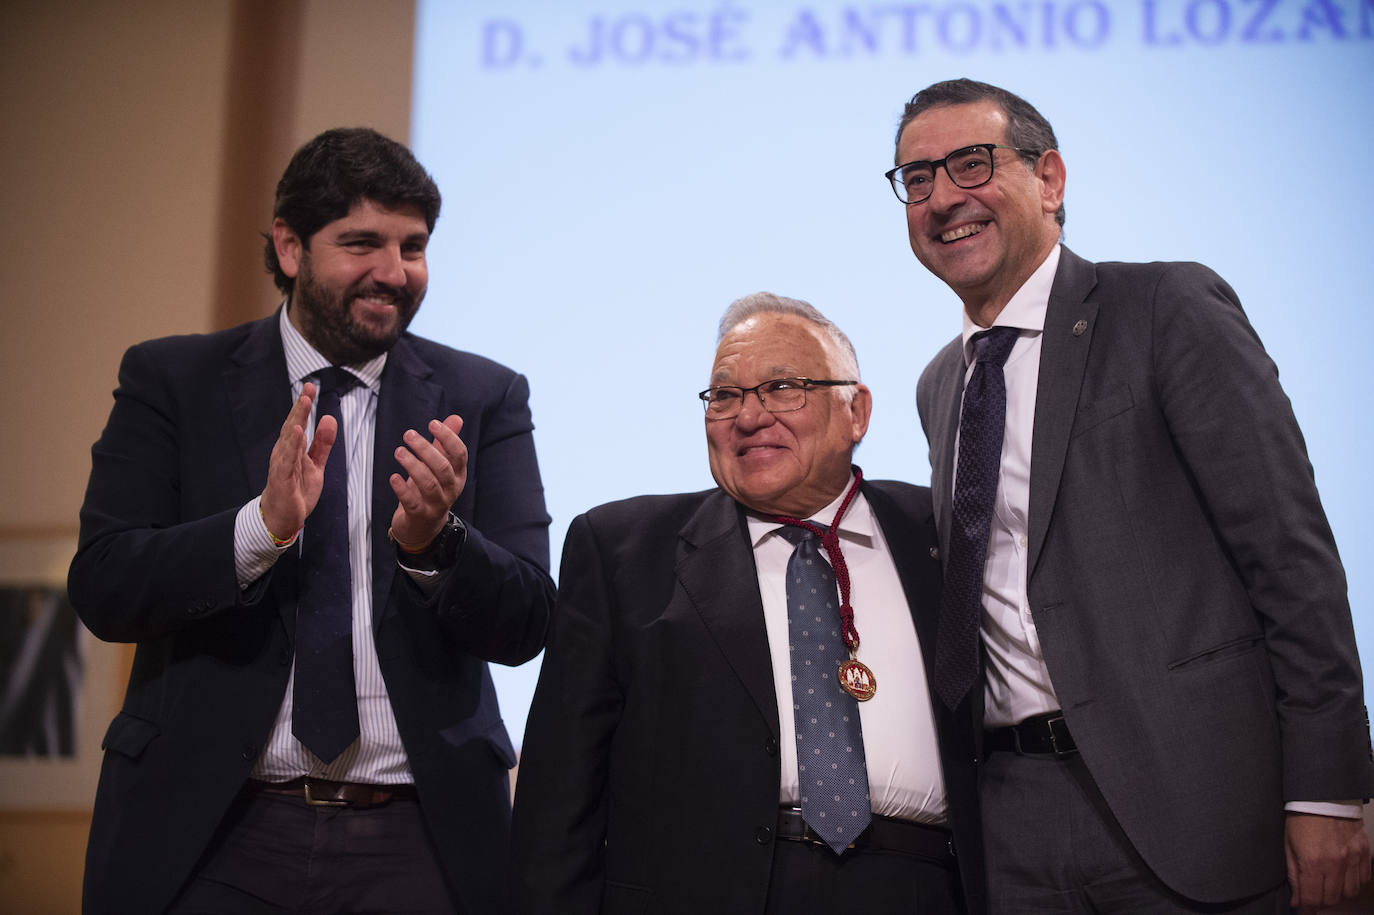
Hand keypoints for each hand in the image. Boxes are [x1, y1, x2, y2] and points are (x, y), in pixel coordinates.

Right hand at [260, 383, 335, 540]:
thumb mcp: (315, 465)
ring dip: (296, 420)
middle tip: (308, 388)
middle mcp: (284, 453)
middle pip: (292, 426)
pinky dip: (291, 445)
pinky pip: (286, 460)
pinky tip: (296, 432)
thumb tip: (329, 418)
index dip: (304, 405)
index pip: (298, 422)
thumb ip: (322, 443)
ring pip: (288, 439)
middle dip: (300, 407)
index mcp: (292, 449)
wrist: (282, 518)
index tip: (311, 387)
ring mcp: (281, 465)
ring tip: (304, 403)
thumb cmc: (295, 491)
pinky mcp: (281, 479)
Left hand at [388, 415, 466, 550]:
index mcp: (458, 475)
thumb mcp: (440, 466)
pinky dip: (402, 488)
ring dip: (412, 465)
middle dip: (425, 448)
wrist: (424, 527)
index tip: (432, 423)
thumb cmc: (431, 491)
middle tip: (408, 435)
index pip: (459, 454)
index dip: (448, 437)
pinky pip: (412, 501)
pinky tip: (394, 477)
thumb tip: (456, 418)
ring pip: (428, 483)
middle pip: (442, 467)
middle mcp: (451, 489)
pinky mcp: (420, 514)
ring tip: (399, 452)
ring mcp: (437, 503)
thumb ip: (445, 443)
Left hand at [1286, 811, 1370, 910]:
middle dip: (1320, 904)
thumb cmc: (1302, 818)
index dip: (1305, 908)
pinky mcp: (1364, 852)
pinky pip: (1364, 879)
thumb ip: (1293, 876)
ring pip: (1350, 893)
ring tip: (1328, 889)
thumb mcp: (1289, 846)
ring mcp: (1353, 858)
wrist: (1323, 796)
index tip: (1302, 910)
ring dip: (1338, 895)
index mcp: (1313, 862)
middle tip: (1313, 899)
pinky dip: (1354, 883)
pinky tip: (1343, 878)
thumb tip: (1296, 900)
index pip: (1311, 898)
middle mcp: (1335, 863)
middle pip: (1332, 899)